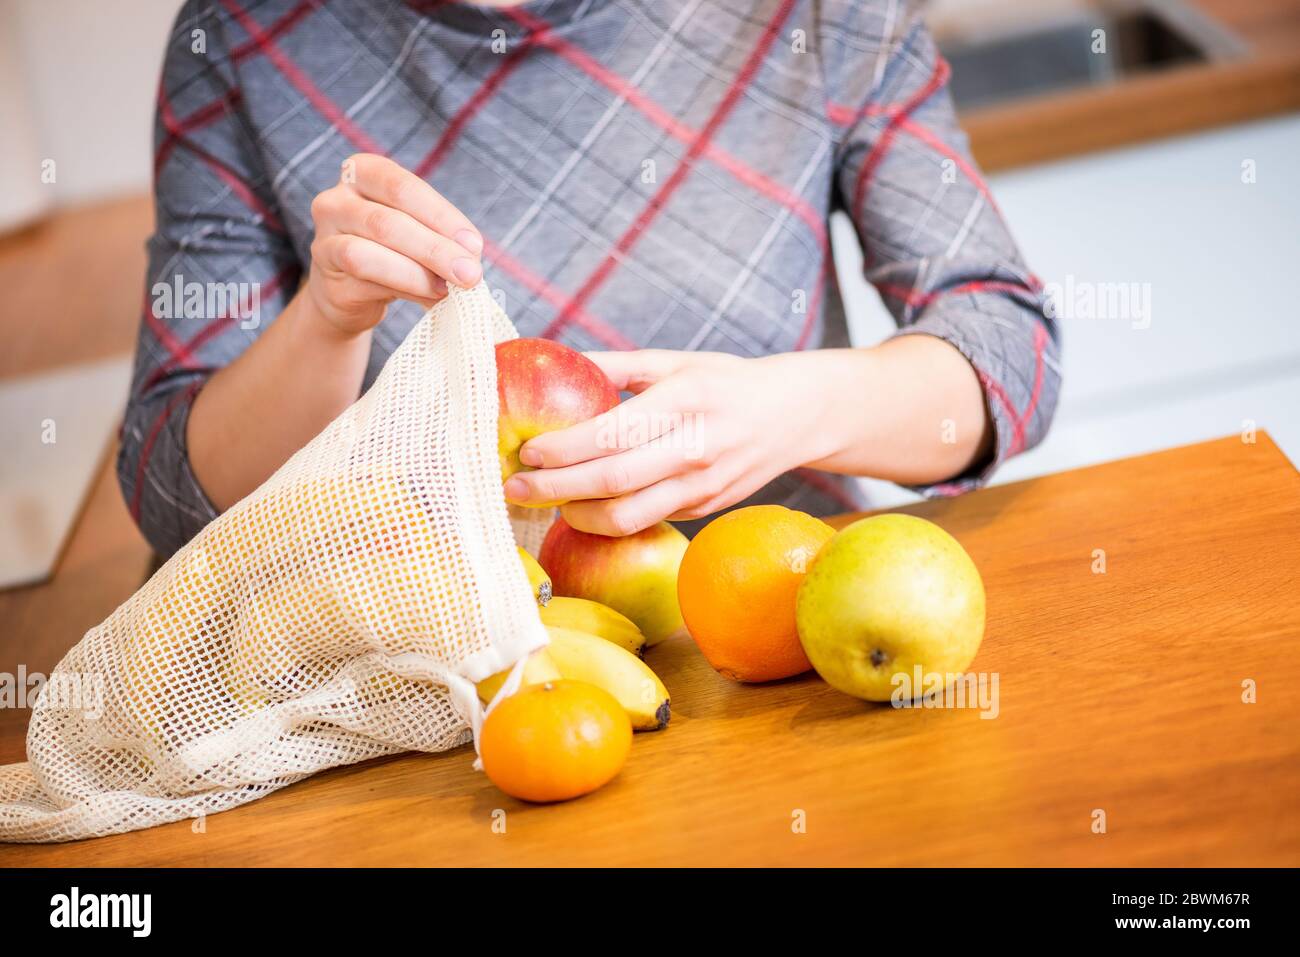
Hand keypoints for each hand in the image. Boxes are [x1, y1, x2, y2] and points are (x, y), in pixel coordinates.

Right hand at [305, 153, 483, 336]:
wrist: (350, 294)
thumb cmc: (392, 252)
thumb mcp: (417, 234)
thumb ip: (439, 238)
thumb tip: (469, 259)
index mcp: (363, 173)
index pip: (403, 187)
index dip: (442, 216)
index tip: (473, 245)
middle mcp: (336, 200)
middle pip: (388, 222)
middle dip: (436, 249)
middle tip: (470, 274)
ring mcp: (324, 238)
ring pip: (368, 253)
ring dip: (418, 273)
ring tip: (449, 289)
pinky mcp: (326, 278)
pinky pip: (364, 281)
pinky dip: (404, 289)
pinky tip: (429, 298)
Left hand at [502, 350, 837, 535]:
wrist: (795, 416)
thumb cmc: (725, 382)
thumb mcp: (676, 361)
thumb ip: (617, 366)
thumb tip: (557, 362)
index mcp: (685, 400)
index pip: (613, 433)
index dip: (564, 449)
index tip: (529, 450)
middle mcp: (696, 446)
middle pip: (612, 481)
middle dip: (554, 488)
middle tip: (514, 486)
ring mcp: (703, 485)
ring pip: (627, 516)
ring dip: (576, 515)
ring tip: (546, 501)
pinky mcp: (704, 509)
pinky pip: (646, 521)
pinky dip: (606, 520)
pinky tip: (582, 507)